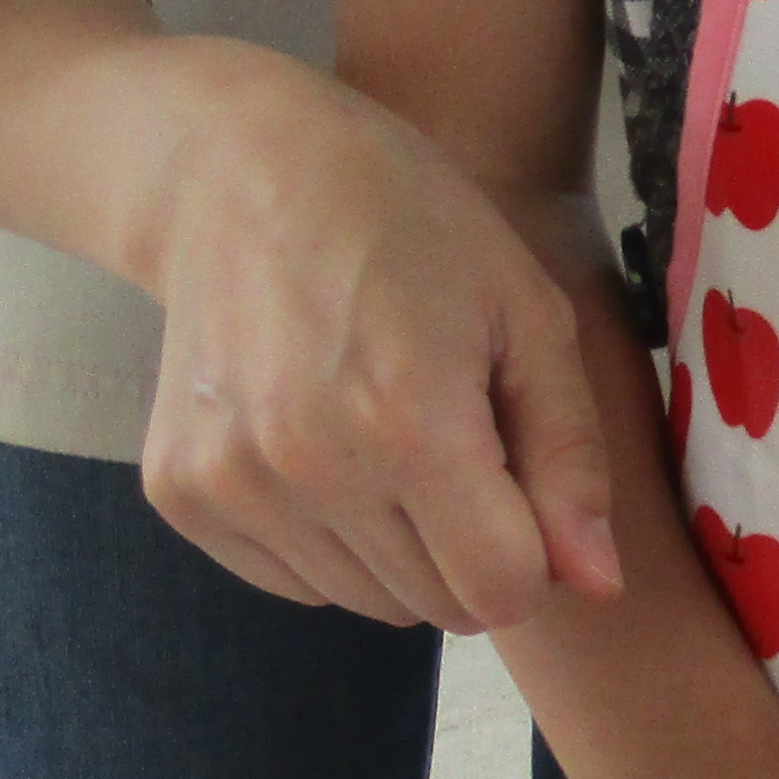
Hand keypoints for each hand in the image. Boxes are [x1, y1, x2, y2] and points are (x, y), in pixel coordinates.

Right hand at [133, 53, 620, 632]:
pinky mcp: (179, 492)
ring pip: (366, 603)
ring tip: (387, 431)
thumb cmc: (411, 227)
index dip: (537, 552)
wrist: (238, 172)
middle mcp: (308, 467)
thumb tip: (599, 588)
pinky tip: (328, 445)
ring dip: (402, 548)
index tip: (522, 481)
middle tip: (456, 439)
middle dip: (473, 547)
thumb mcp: (529, 318)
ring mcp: (231, 484)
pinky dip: (330, 540)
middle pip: (438, 606)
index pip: (502, 591)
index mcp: (409, 422)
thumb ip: (571, 461)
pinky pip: (294, 582)